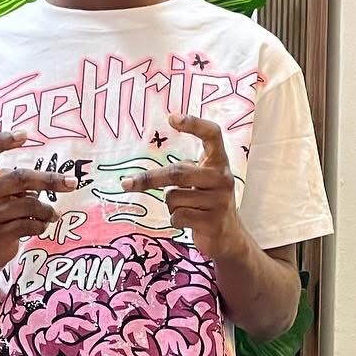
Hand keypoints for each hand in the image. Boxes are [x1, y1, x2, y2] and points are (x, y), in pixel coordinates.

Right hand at [0, 131, 75, 271]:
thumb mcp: (0, 189)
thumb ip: (19, 180)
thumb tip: (62, 179)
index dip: (2, 140)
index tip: (25, 135)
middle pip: (20, 178)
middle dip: (50, 180)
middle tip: (72, 182)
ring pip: (30, 205)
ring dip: (48, 210)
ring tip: (53, 213)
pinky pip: (30, 225)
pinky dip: (42, 224)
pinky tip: (42, 224)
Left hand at [121, 114, 246, 259]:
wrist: (229, 237)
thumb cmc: (207, 203)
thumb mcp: (202, 181)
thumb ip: (184, 170)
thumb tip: (138, 177)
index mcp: (219, 162)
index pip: (212, 134)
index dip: (194, 123)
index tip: (171, 118)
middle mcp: (222, 177)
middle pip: (178, 172)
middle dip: (149, 179)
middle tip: (126, 184)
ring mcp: (220, 200)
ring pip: (174, 198)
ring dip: (170, 206)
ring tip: (187, 210)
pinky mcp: (213, 222)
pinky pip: (178, 216)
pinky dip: (175, 220)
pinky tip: (188, 222)